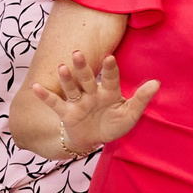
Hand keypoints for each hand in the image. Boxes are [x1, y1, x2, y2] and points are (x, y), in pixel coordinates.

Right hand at [25, 49, 159, 156]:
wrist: (94, 139)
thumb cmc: (113, 125)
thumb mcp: (130, 115)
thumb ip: (141, 99)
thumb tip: (157, 82)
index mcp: (109, 92)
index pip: (110, 79)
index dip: (110, 69)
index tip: (109, 57)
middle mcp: (92, 94)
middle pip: (87, 79)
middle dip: (83, 67)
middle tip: (78, 53)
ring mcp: (78, 102)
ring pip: (71, 88)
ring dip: (66, 78)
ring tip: (62, 67)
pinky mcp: (67, 113)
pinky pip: (55, 103)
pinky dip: (45, 96)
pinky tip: (35, 87)